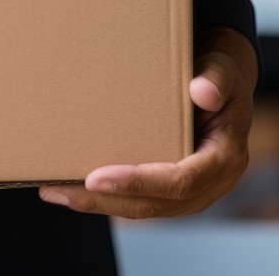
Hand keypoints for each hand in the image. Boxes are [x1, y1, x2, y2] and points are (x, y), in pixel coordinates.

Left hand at [38, 27, 256, 218]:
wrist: (219, 86)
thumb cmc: (218, 76)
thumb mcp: (221, 70)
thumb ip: (216, 79)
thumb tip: (203, 92)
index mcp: (224, 159)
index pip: (179, 182)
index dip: (138, 182)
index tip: (96, 178)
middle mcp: (209, 185)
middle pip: (154, 205)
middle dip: (104, 201)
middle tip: (58, 190)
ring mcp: (190, 193)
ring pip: (141, 208)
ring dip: (97, 203)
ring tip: (54, 190)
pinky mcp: (171, 191)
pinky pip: (138, 200)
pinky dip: (105, 196)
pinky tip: (72, 186)